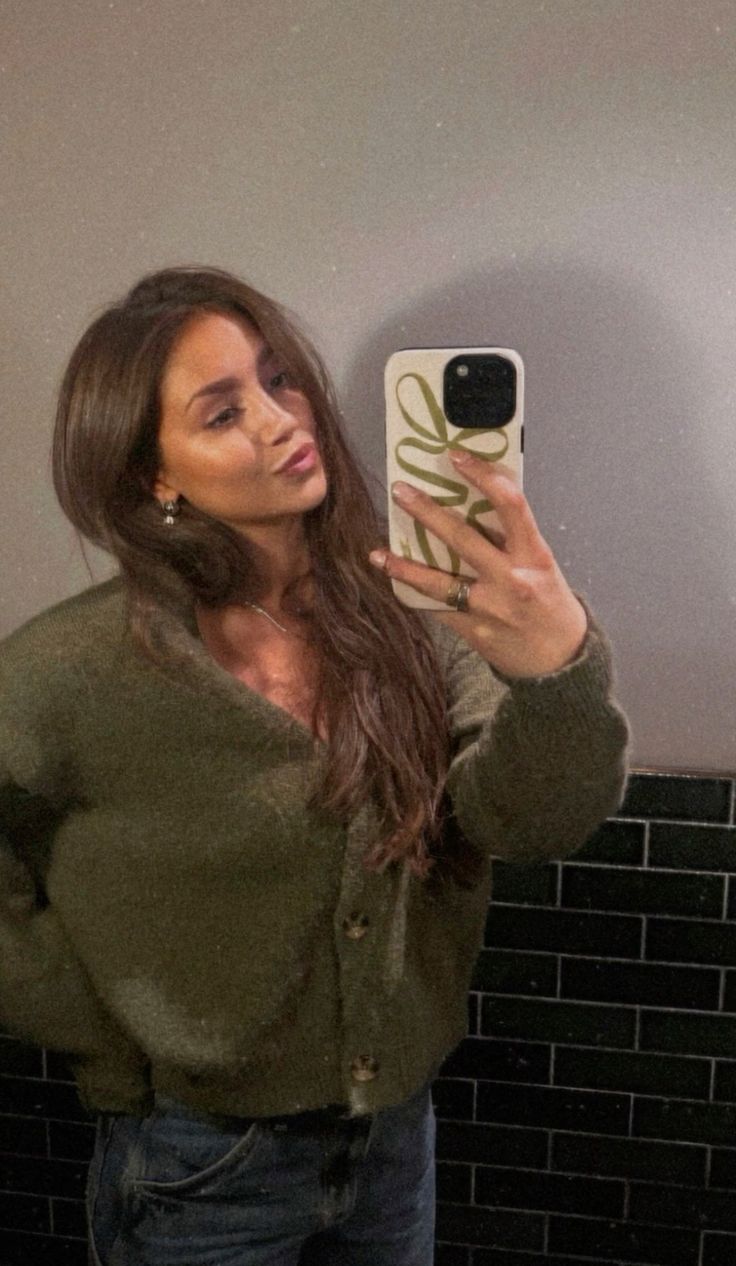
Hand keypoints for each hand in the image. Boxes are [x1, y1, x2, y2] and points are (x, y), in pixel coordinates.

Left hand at [369, 450, 587, 677]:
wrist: (560, 658)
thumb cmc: (549, 600)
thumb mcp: (541, 563)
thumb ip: (512, 538)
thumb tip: (472, 501)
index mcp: (534, 554)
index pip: (510, 504)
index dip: (483, 476)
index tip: (456, 456)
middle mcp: (511, 578)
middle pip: (462, 538)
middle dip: (426, 511)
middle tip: (400, 490)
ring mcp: (489, 607)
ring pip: (438, 581)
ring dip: (404, 565)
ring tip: (378, 552)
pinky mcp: (473, 630)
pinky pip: (437, 608)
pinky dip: (415, 593)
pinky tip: (394, 581)